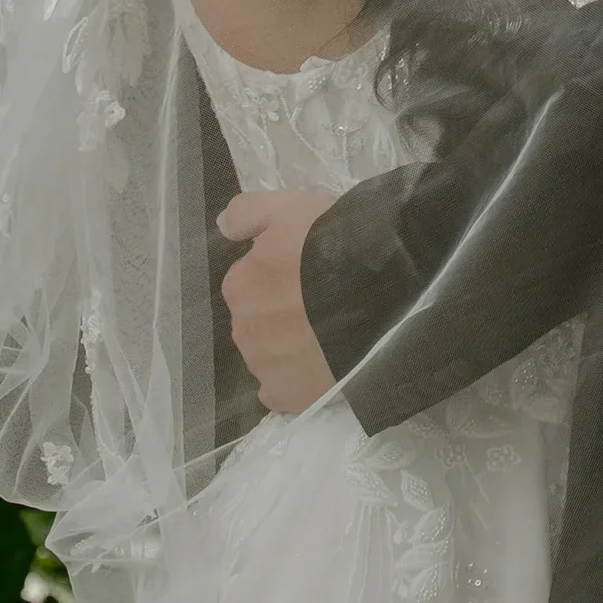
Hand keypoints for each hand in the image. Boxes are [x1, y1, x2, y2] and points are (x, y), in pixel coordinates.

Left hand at [218, 188, 337, 412]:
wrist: (379, 288)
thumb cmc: (332, 243)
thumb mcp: (290, 207)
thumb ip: (249, 213)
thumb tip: (224, 227)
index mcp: (240, 285)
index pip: (251, 281)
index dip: (281, 275)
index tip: (310, 272)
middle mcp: (244, 328)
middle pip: (260, 321)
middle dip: (283, 314)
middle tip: (323, 303)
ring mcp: (265, 366)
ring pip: (270, 356)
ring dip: (290, 348)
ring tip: (330, 335)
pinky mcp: (288, 395)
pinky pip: (282, 391)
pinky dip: (296, 382)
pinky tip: (321, 367)